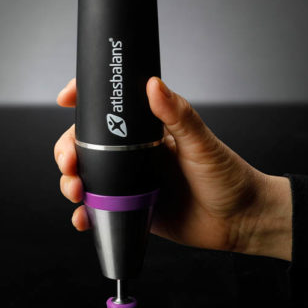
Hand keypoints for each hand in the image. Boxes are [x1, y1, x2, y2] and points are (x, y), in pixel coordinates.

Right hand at [54, 77, 291, 260]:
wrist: (242, 222)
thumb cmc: (229, 178)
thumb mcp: (203, 144)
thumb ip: (179, 115)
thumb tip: (154, 85)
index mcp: (149, 131)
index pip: (109, 108)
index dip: (83, 100)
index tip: (66, 98)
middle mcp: (135, 154)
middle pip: (87, 144)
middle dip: (68, 150)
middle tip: (69, 161)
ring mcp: (130, 182)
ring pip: (86, 176)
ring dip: (70, 182)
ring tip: (75, 191)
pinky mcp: (130, 210)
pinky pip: (98, 210)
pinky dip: (84, 214)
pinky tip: (83, 218)